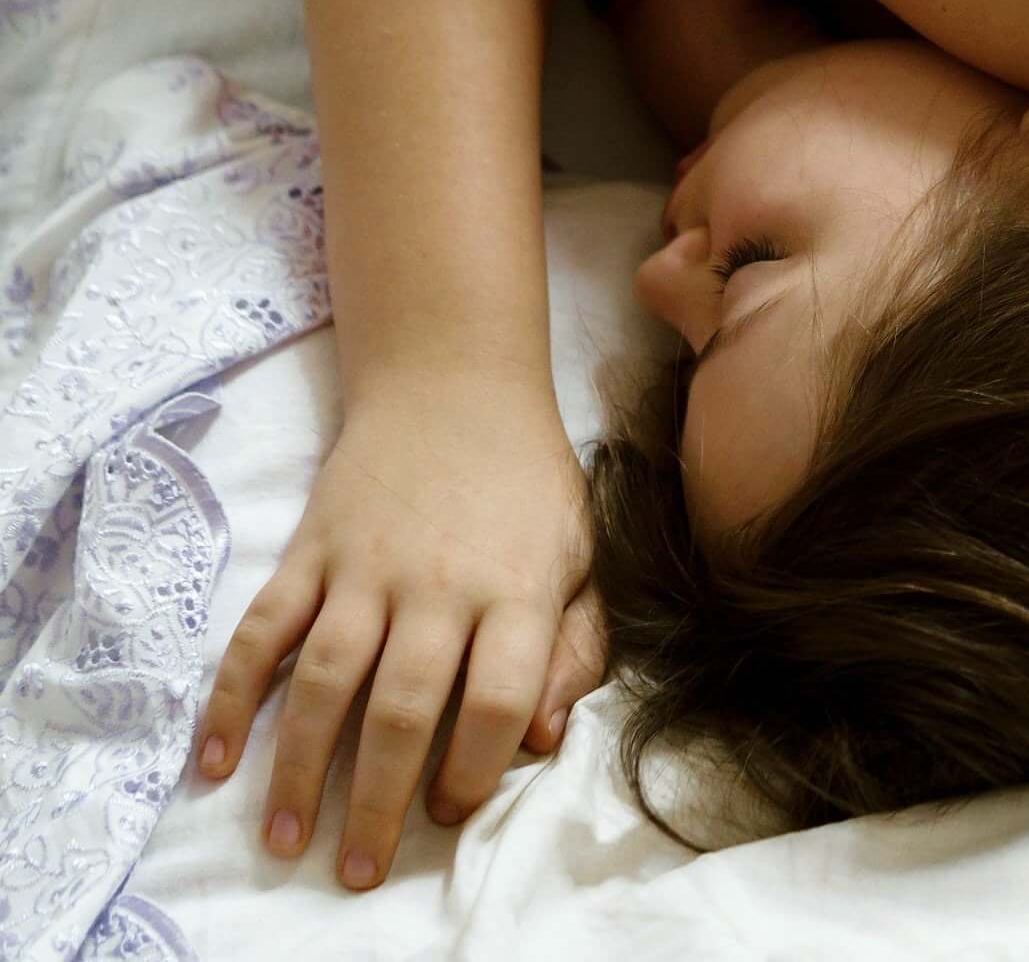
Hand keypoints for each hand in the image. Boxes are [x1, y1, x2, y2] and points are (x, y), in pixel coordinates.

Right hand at [194, 381, 603, 887]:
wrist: (454, 388)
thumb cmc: (527, 488)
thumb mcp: (580, 558)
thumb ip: (572, 648)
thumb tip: (543, 738)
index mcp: (516, 588)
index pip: (498, 694)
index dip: (476, 765)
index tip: (450, 810)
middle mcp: (438, 582)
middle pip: (404, 706)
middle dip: (377, 798)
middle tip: (357, 871)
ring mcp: (365, 566)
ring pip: (326, 680)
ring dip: (298, 768)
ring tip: (285, 842)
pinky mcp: (309, 550)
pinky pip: (262, 632)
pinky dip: (234, 698)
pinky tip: (216, 762)